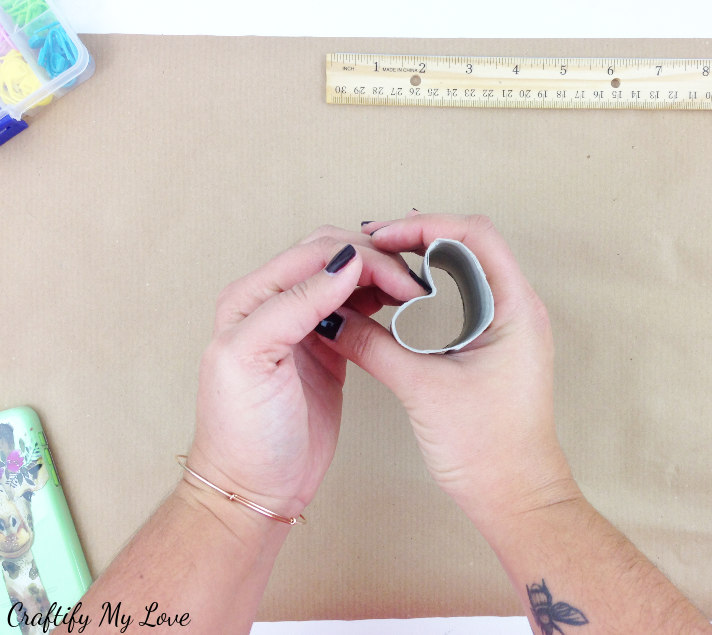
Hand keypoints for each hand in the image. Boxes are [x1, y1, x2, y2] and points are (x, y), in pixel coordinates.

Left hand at [185, 227, 429, 522]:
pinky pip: (358, 307)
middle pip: (331, 256)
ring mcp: (304, 324)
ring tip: (414, 293)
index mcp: (250, 297)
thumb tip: (344, 261)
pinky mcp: (329, 346)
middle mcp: (275, 303)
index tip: (401, 281)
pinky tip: (401, 307)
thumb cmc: (243, 432)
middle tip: (414, 286)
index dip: (360, 259)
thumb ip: (293, 304)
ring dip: (381, 276)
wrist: (257, 488)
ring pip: (348, 277)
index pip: (312, 254)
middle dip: (376, 261)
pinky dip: (380, 300)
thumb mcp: (252, 359)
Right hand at [328, 214, 578, 521]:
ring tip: (374, 271)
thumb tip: (331, 318)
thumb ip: (373, 347)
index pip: (473, 235)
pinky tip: (392, 306)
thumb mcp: (423, 389)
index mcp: (514, 308)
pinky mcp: (490, 347)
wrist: (515, 497)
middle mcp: (516, 308)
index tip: (380, 237)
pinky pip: (457, 304)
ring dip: (419, 268)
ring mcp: (505, 328)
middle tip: (369, 249)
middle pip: (466, 247)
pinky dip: (425, 296)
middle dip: (416, 241)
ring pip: (460, 275)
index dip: (423, 226)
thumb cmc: (488, 448)